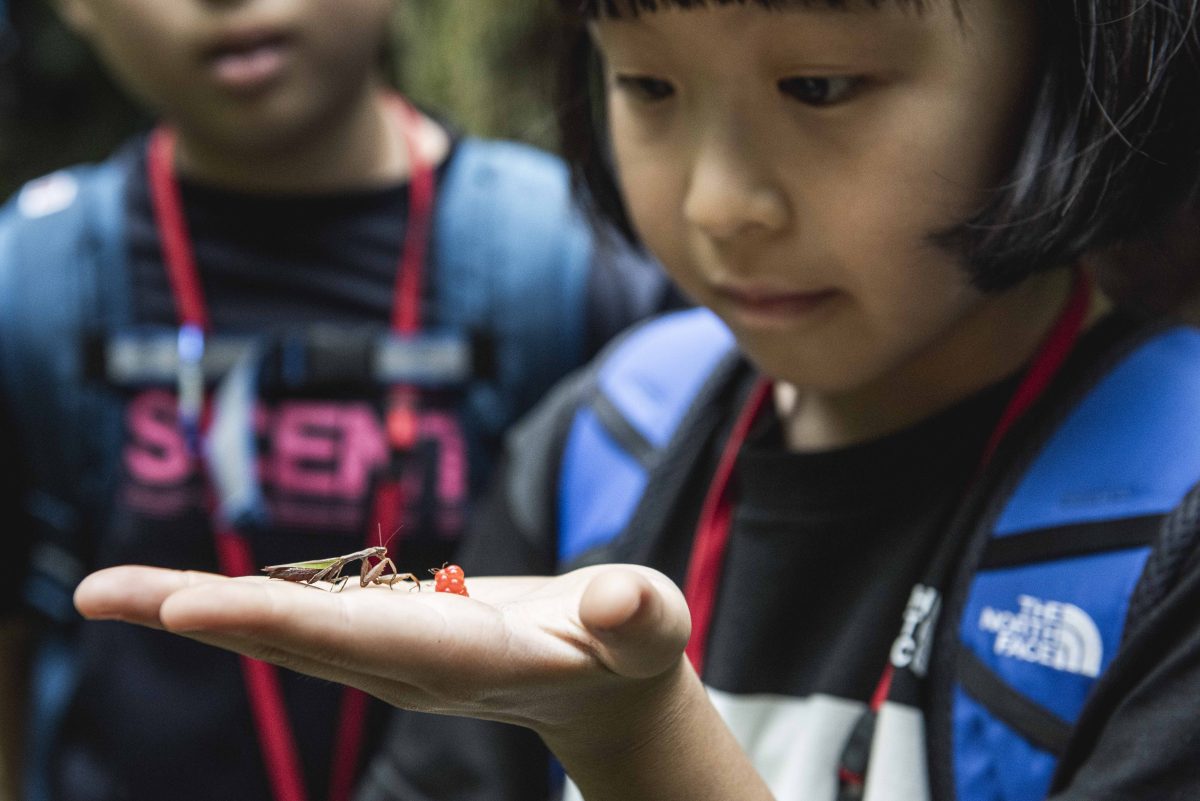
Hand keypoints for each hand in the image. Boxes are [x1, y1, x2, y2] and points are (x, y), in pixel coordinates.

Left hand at [74, 564, 689, 738]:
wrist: (604, 689)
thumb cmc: (632, 651)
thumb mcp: (650, 628)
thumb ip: (637, 616)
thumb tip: (613, 599)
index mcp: (467, 660)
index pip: (364, 639)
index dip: (281, 621)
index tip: (195, 607)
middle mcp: (410, 667)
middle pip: (293, 641)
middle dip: (202, 616)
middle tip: (99, 595)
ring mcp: (391, 658)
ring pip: (282, 633)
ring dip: (196, 612)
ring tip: (106, 592)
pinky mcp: (386, 639)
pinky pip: (300, 621)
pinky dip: (238, 607)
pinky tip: (183, 594)